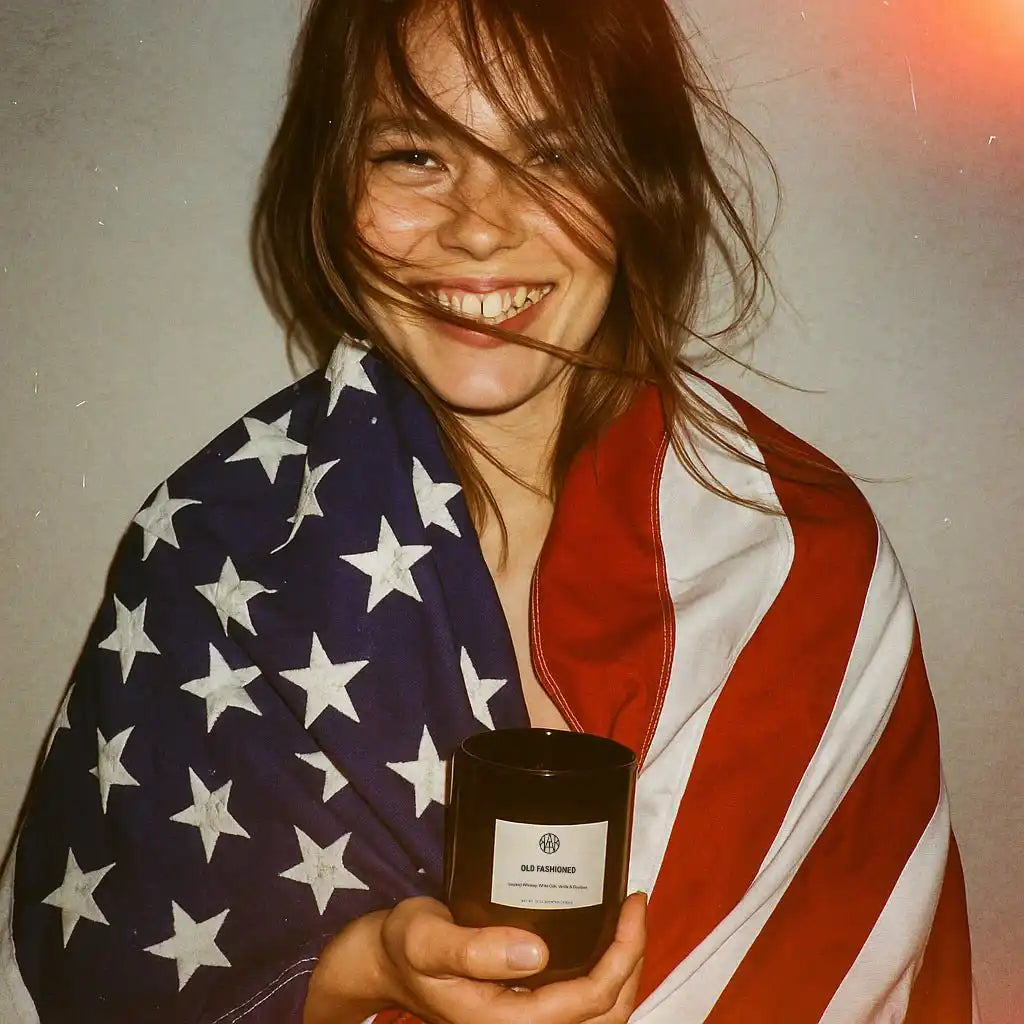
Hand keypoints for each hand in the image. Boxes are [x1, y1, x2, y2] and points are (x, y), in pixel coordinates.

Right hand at [304, 891, 646, 1023]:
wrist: (383, 961)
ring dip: (624, 970)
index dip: (622, 956)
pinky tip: (604, 935)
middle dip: (633, 962)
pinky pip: (580, 1002)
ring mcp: (526, 1020)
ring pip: (599, 1014)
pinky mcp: (526, 1005)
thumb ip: (473, 949)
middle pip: (606, 1015)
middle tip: (637, 905)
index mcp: (507, 1022)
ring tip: (629, 919)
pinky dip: (604, 973)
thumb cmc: (404, 947)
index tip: (631, 903)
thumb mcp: (427, 940)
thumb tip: (536, 950)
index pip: (589, 1001)